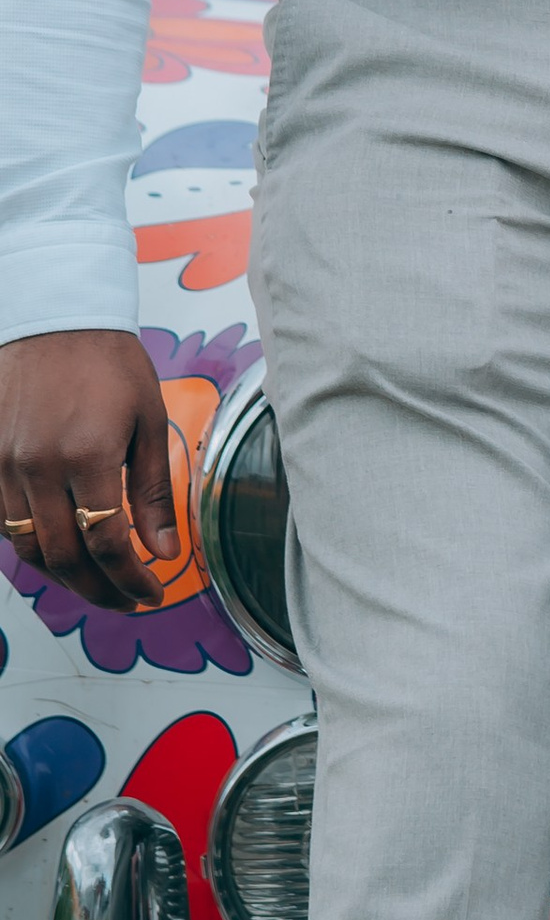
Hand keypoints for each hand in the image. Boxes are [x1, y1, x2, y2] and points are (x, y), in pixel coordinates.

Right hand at [0, 329, 183, 610]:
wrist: (54, 319)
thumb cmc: (108, 363)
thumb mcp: (148, 420)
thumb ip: (153, 491)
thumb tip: (164, 549)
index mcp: (87, 456)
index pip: (108, 543)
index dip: (131, 578)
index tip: (151, 592)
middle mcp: (38, 468)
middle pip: (64, 558)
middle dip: (99, 591)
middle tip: (126, 600)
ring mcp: (5, 467)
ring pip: (27, 548)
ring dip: (63, 577)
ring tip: (96, 584)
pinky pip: (1, 524)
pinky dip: (30, 547)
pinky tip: (58, 551)